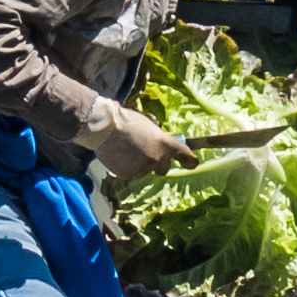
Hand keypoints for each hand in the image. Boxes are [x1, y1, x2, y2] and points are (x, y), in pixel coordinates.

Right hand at [80, 96, 198, 179]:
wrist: (105, 128)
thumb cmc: (126, 121)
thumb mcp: (149, 126)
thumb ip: (159, 139)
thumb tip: (161, 146)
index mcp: (164, 144)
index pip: (184, 155)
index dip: (190, 161)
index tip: (191, 164)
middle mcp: (157, 159)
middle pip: (163, 168)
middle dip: (157, 163)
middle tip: (145, 152)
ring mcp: (142, 168)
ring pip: (145, 171)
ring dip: (139, 164)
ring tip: (126, 150)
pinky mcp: (128, 175)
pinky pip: (131, 174)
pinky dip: (126, 168)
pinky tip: (119, 156)